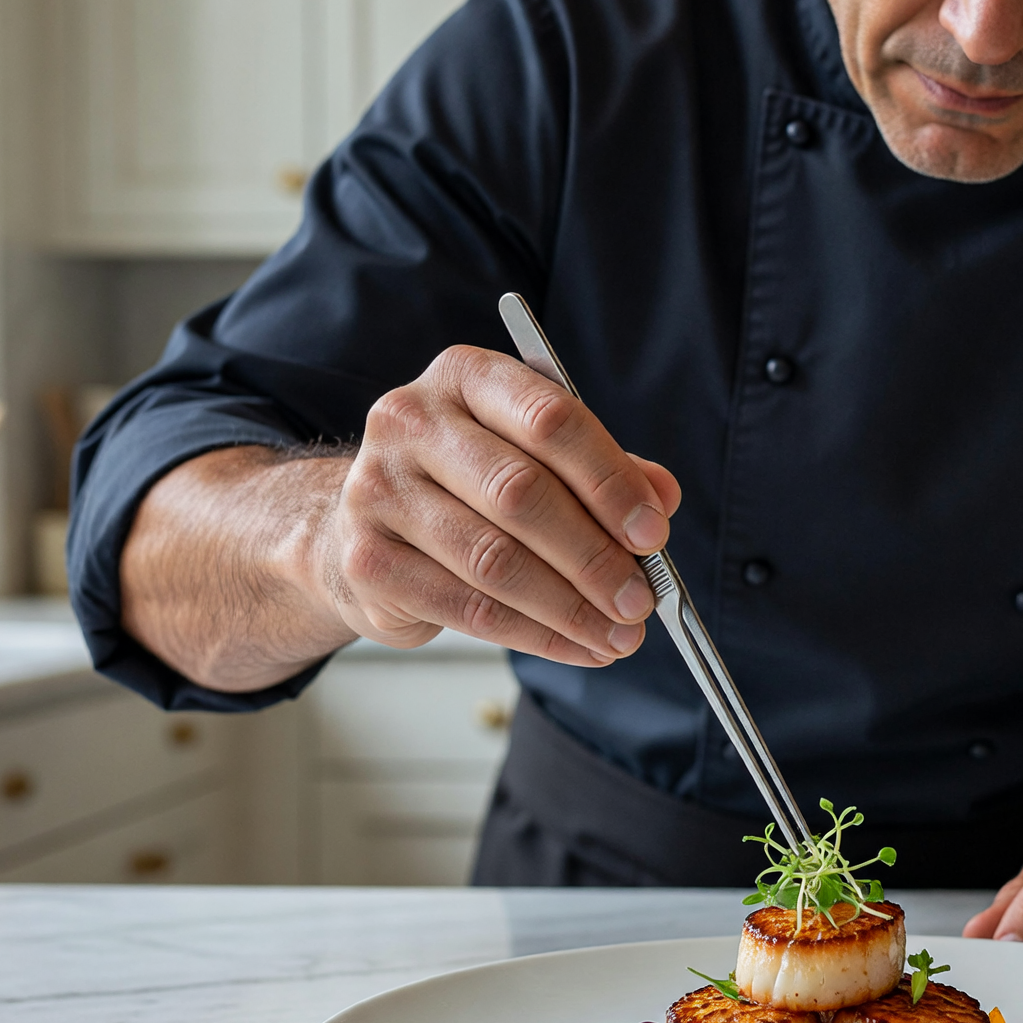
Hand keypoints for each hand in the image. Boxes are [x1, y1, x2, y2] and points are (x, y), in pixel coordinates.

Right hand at [315, 344, 680, 667]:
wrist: (361, 524)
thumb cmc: (465, 484)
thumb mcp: (535, 456)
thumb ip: (601, 469)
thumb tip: (662, 499)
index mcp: (465, 376)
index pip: (550, 420)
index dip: (609, 481)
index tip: (653, 533)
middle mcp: (411, 421)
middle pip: (521, 494)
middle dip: (594, 556)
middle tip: (641, 600)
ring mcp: (378, 489)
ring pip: (495, 560)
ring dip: (570, 608)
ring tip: (618, 635)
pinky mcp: (367, 559)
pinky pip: (467, 607)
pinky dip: (535, 635)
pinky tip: (576, 646)